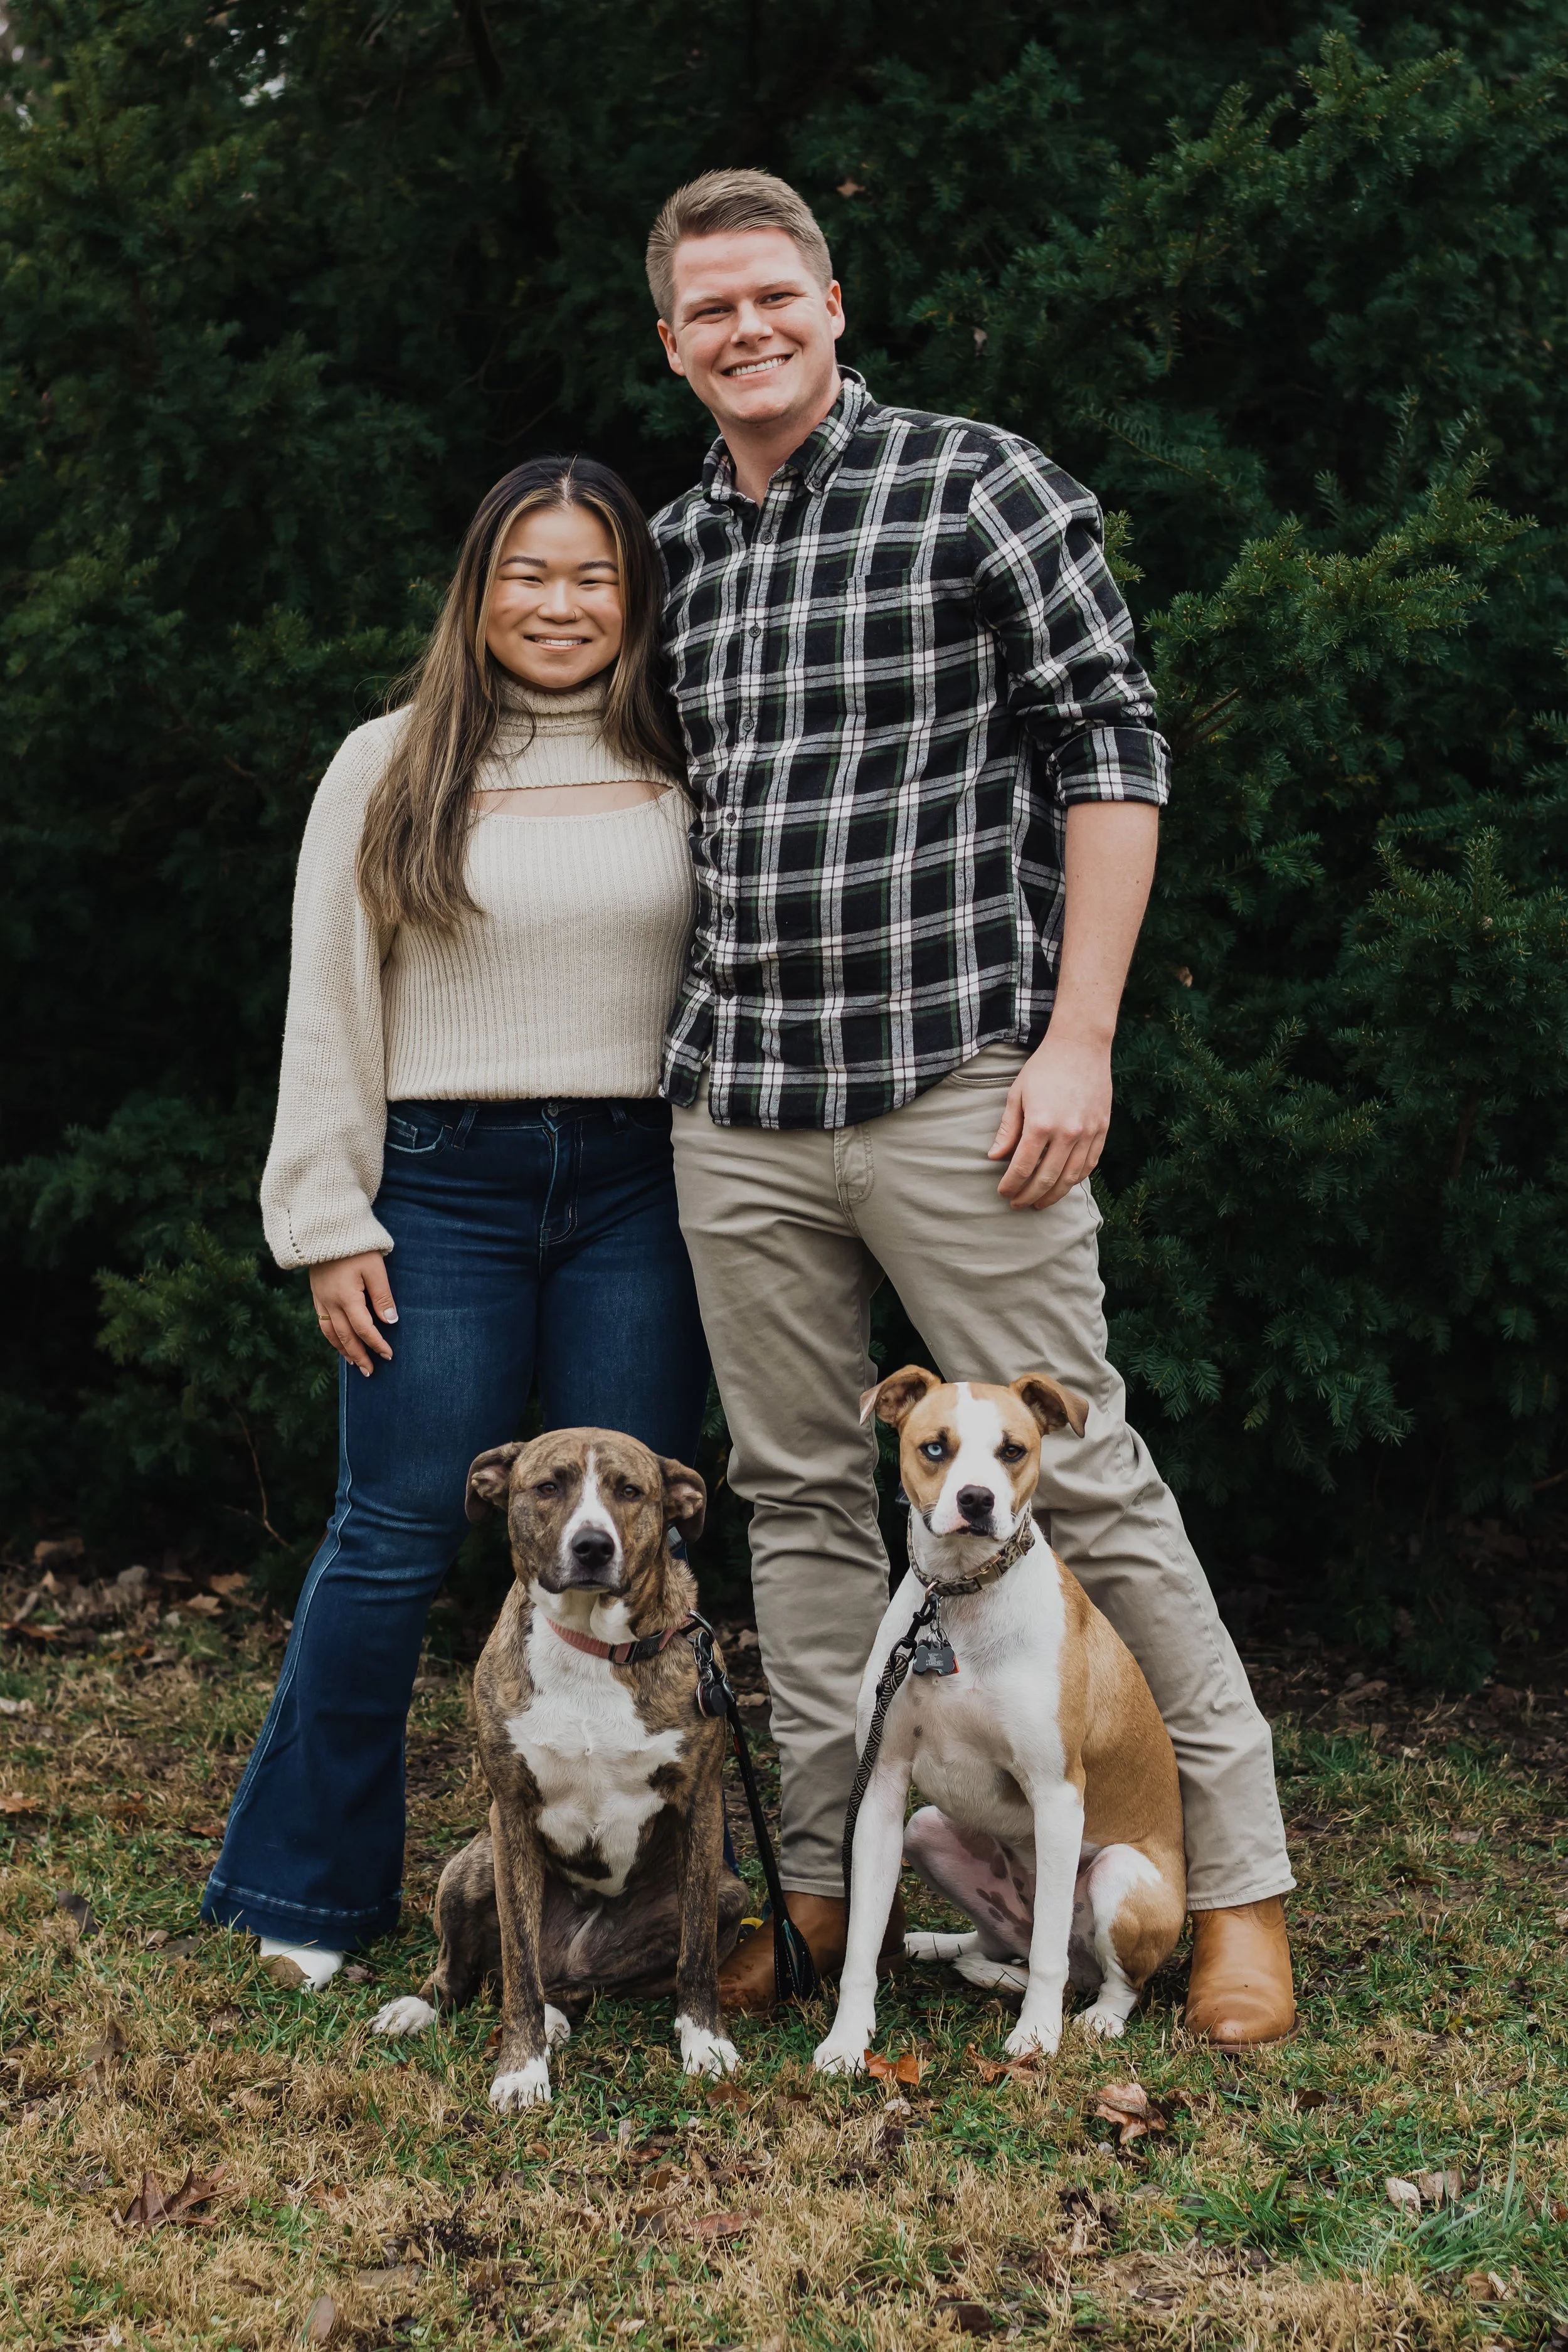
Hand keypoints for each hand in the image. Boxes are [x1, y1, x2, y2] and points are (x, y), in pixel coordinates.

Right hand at [309, 1252, 396, 1374]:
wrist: (325, 1229)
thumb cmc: (356, 1247)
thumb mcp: (375, 1268)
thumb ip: (383, 1295)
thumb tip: (391, 1321)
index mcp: (347, 1297)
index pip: (364, 1329)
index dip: (377, 1344)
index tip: (389, 1355)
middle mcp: (330, 1302)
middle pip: (345, 1337)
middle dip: (358, 1356)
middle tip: (369, 1371)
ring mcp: (320, 1299)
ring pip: (330, 1333)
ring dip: (342, 1350)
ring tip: (353, 1363)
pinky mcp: (316, 1293)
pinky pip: (322, 1322)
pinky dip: (331, 1337)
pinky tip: (338, 1341)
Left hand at [987, 1034, 1112, 1208]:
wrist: (1081, 1046)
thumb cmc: (1043, 1068)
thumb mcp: (1017, 1095)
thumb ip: (1007, 1129)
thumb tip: (995, 1157)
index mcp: (1040, 1124)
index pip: (1022, 1167)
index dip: (1011, 1185)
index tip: (1003, 1193)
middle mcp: (1067, 1133)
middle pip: (1046, 1179)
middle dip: (1029, 1196)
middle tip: (1018, 1204)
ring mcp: (1088, 1133)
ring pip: (1071, 1178)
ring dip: (1053, 1195)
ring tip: (1040, 1202)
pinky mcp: (1102, 1129)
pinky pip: (1090, 1164)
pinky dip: (1076, 1179)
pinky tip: (1064, 1184)